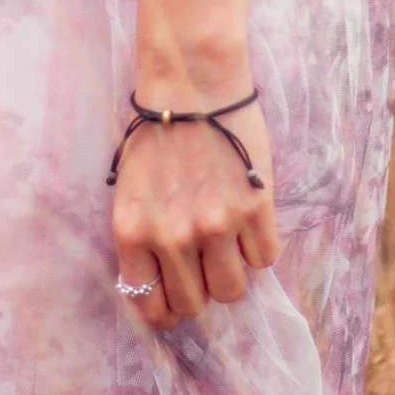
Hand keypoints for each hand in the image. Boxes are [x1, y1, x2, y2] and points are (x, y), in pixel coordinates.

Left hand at [111, 98, 279, 327]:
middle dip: (201, 291)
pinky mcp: (254, 208)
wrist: (191, 82)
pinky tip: (250, 220)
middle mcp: (172, 237)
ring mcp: (216, 225)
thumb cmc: (155, 131)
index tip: (177, 302)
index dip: (168, 311)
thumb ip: (142, 239)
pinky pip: (265, 257)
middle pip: (196, 304)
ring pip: (233, 289)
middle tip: (205, 266)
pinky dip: (260, 246)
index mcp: (133, 234)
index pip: (152, 306)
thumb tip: (162, 283)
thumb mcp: (129, 191)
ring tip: (229, 244)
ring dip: (232, 272)